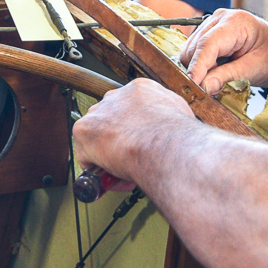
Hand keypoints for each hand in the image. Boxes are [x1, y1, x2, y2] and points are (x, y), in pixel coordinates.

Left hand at [73, 79, 194, 185]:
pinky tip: (114, 178)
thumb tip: (173, 126)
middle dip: (119, 140)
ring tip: (123, 170)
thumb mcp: (181, 114)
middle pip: (110, 120)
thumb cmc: (178, 135)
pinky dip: (99, 170)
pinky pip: (87, 156)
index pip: (130, 108)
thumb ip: (171, 116)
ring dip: (108, 155)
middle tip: (131, 157)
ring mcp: (99, 113)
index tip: (141, 142)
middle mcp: (117, 97)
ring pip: (97, 137)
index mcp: (140, 90)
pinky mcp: (85, 131)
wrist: (165, 145)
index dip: (135, 129)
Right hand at [179, 9, 267, 94]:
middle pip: (194, 48)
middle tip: (210, 90)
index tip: (191, 86)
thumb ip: (226, 77)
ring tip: (220, 78)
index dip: (196, 66)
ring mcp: (214, 23)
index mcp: (236, 22)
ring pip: (191, 50)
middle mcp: (220, 18)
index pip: (206, 45)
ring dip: (200, 69)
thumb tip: (203, 87)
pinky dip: (203, 65)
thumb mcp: (254, 70)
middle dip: (198, 71)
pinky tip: (218, 70)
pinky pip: (196, 51)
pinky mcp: (210, 32)